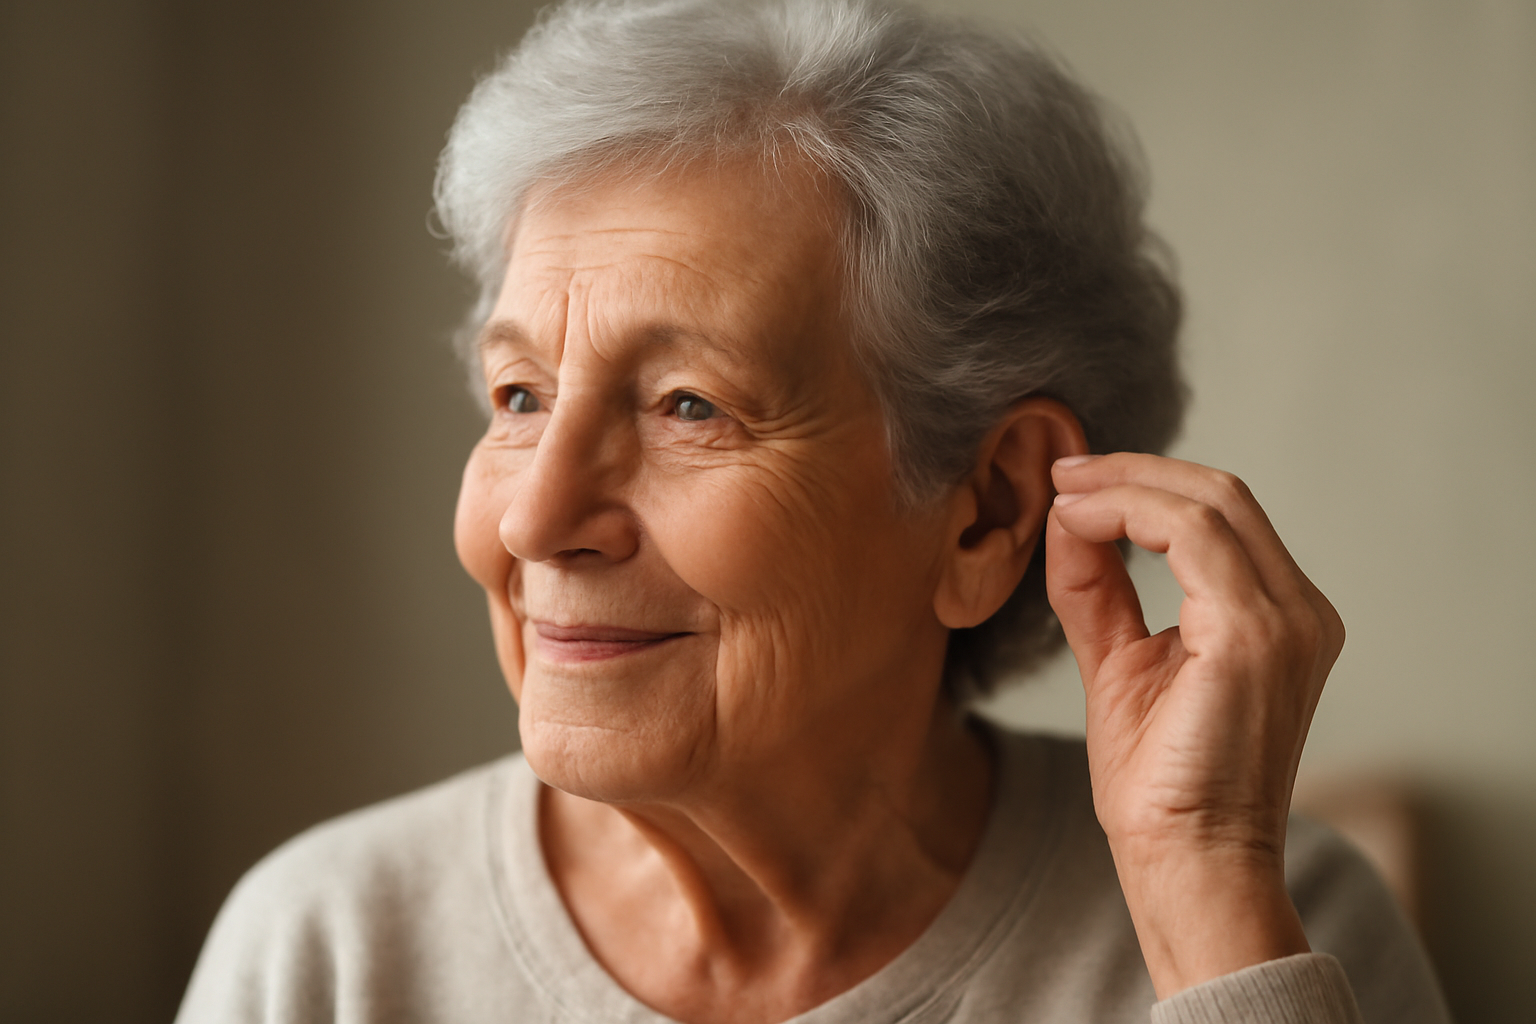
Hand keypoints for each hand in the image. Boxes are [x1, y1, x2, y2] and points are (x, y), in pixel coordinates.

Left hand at [1046, 453, 1344, 997]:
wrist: (1185, 863)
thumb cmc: (1161, 785)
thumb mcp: (1121, 662)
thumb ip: (1102, 590)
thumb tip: (1070, 520)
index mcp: (1279, 617)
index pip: (1219, 516)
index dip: (1144, 485)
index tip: (1071, 483)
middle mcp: (1299, 612)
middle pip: (1221, 494)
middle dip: (1131, 471)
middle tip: (1060, 472)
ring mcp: (1286, 621)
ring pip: (1208, 502)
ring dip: (1123, 485)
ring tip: (1060, 493)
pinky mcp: (1254, 634)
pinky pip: (1192, 535)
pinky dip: (1127, 513)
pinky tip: (1076, 523)